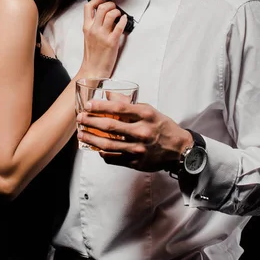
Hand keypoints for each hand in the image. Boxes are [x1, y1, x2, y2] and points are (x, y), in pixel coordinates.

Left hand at [76, 100, 191, 170]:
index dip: (101, 106)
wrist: (178, 149)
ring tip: (82, 134)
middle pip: (110, 126)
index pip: (119, 108)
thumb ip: (130, 105)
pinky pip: (113, 158)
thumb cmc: (162, 127)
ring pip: (108, 144)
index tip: (89, 105)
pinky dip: (102, 153)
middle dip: (91, 121)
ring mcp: (138, 149)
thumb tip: (109, 96)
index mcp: (146, 115)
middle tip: (80, 118)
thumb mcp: (150, 111)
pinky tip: (96, 148)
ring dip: (91, 139)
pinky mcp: (135, 162)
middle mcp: (142, 132)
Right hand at [79, 0, 126, 78]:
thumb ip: (92, 26)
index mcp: (86, 28)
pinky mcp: (112, 42)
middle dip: (110, 4)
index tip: (102, 0)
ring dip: (117, 11)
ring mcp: (102, 35)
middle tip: (114, 6)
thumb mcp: (88, 37)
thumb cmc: (92, 55)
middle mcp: (93, 29)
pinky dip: (124, 20)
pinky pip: (119, 27)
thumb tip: (102, 16)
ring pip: (110, 14)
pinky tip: (125, 20)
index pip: (88, 7)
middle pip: (101, 8)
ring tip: (119, 14)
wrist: (93, 70)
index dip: (96, 0)